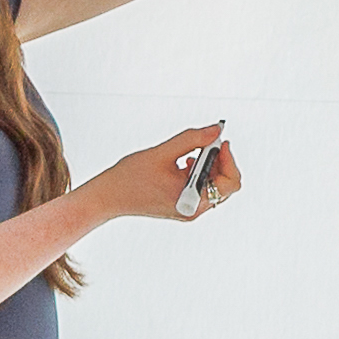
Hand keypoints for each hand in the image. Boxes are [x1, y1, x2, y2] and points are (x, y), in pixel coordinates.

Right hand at [109, 124, 241, 224]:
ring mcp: (189, 208)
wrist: (108, 196)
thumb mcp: (163, 153)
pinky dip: (199, 171)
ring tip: (190, 152)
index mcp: (194, 201)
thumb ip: (192, 139)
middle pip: (224, 182)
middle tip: (207, 141)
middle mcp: (195, 208)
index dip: (229, 159)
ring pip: (214, 183)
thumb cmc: (130, 178)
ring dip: (208, 163)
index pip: (230, 183)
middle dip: (218, 159)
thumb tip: (215, 130)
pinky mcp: (183, 204)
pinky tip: (185, 161)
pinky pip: (201, 186)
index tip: (220, 141)